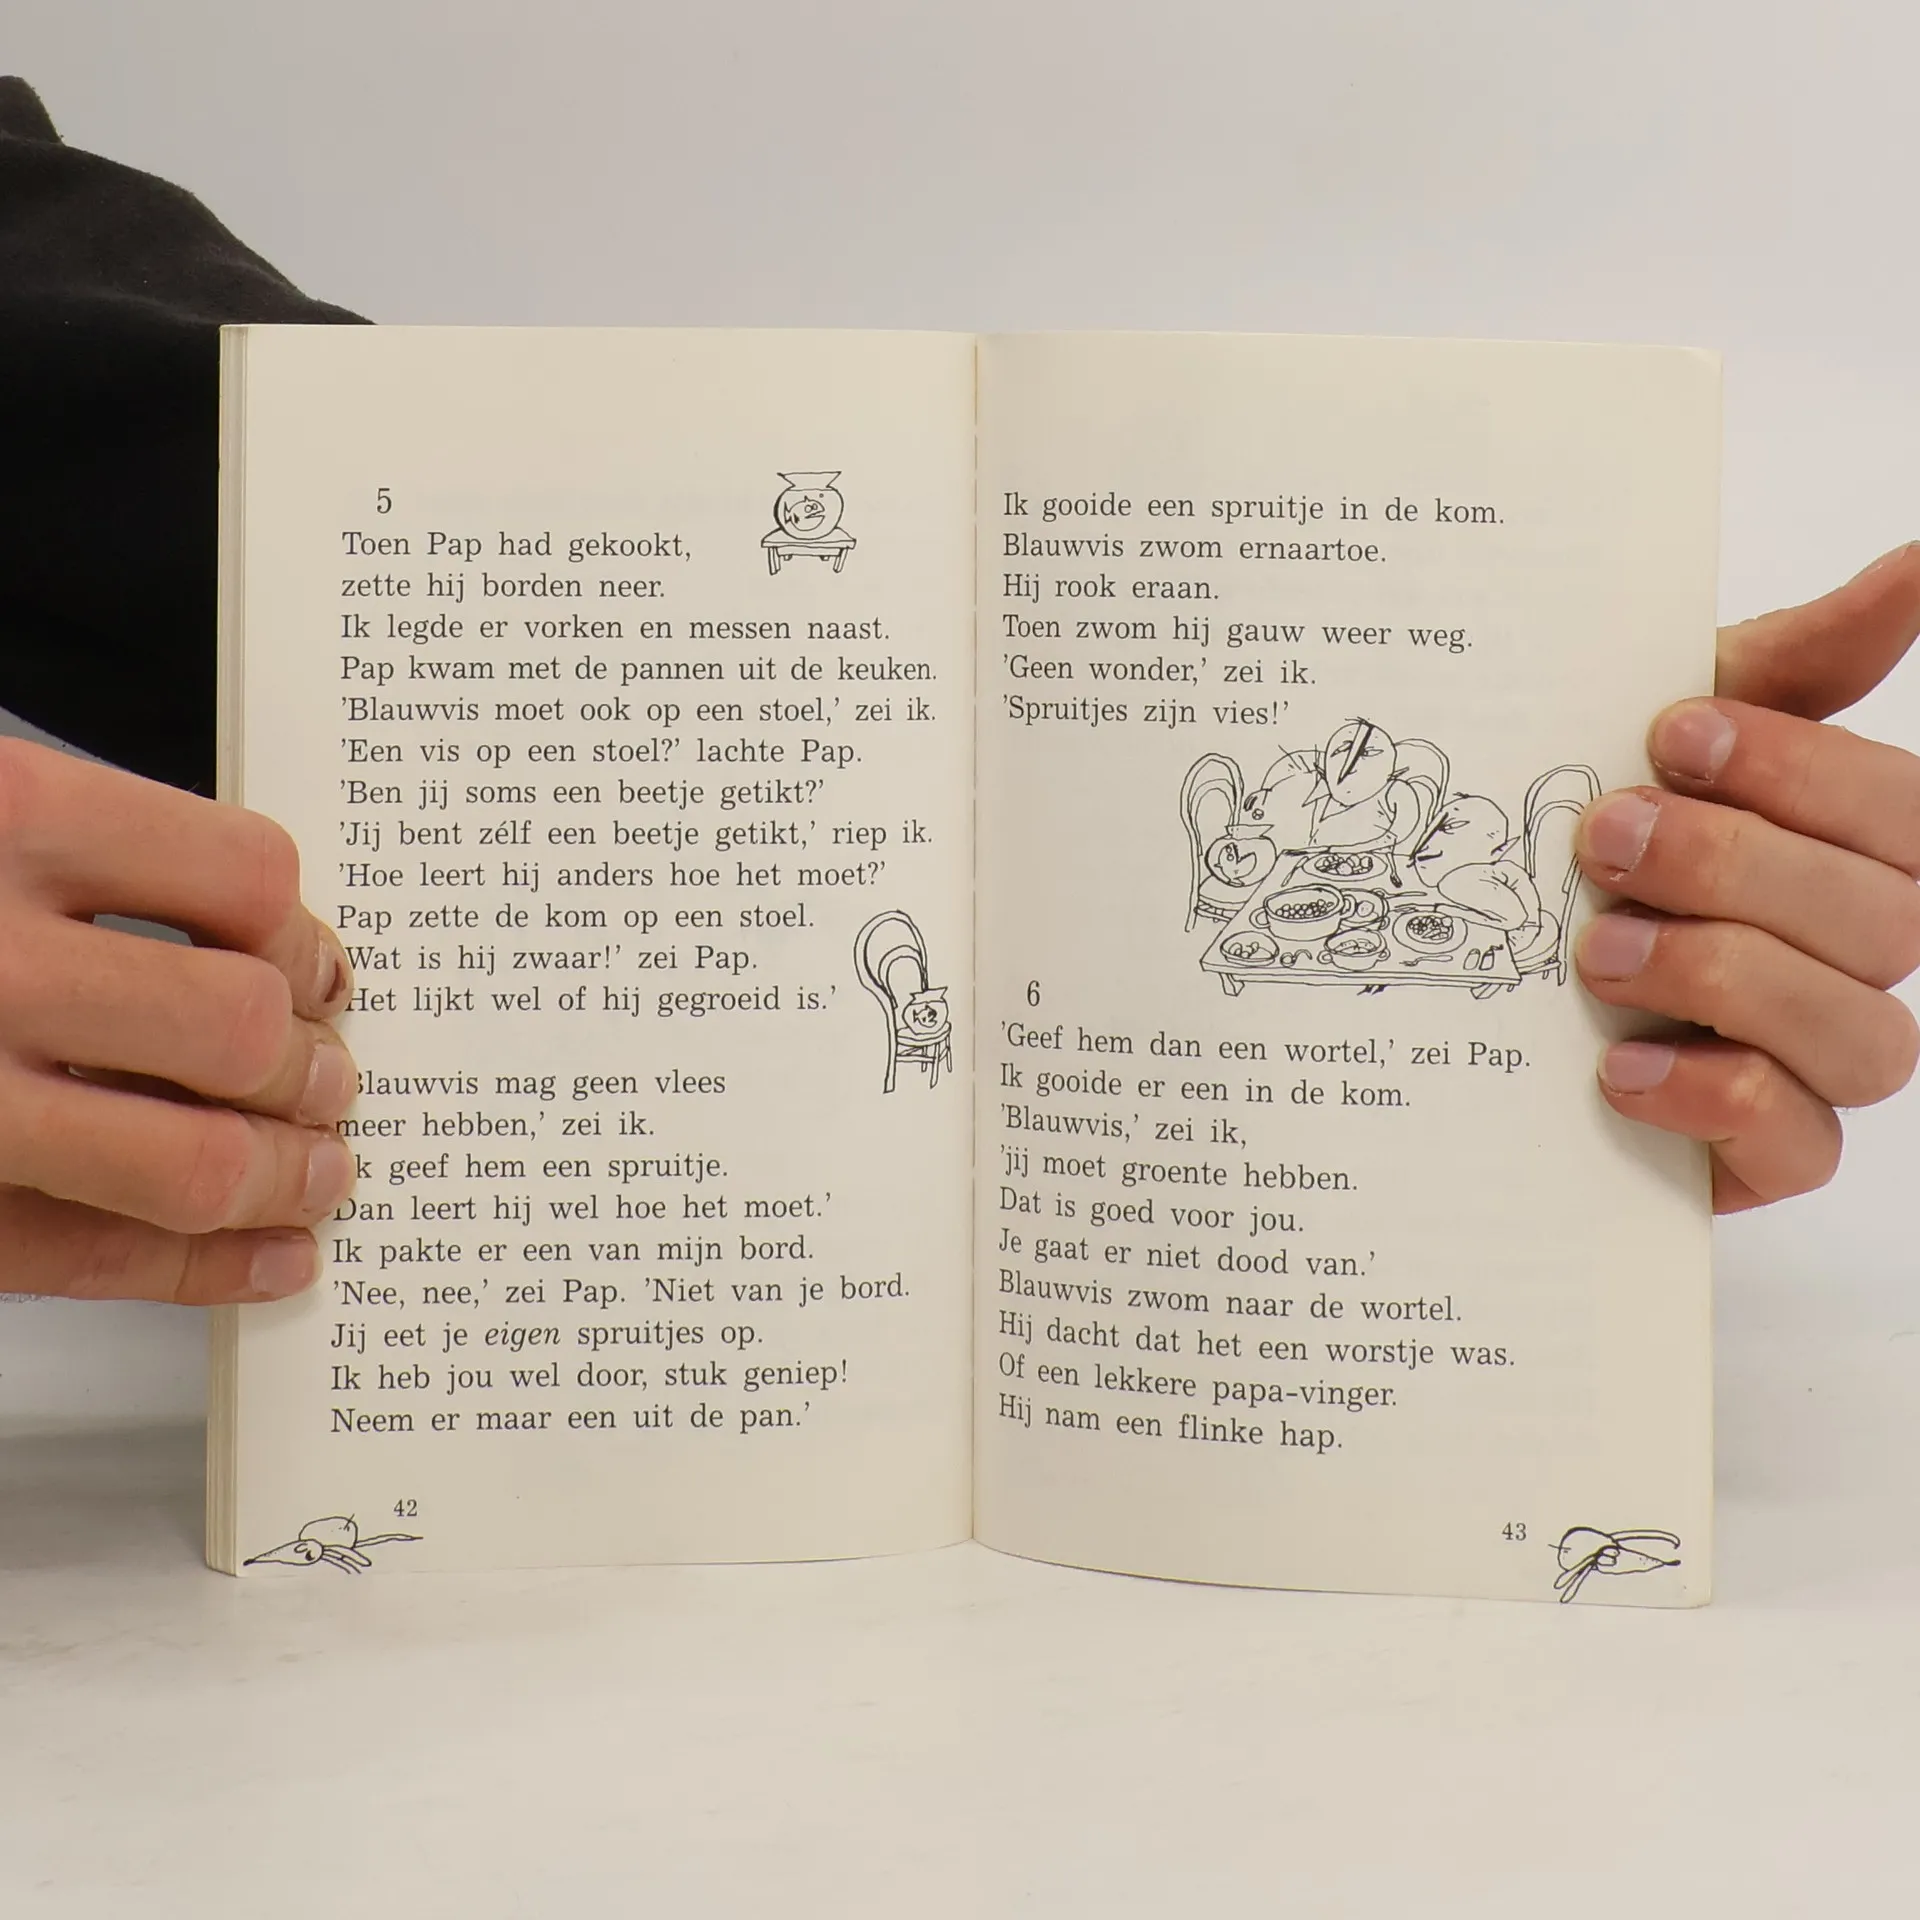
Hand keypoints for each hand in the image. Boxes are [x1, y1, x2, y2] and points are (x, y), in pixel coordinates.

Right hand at [0, 740, 356, 1299]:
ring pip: (187, 1162)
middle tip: (331, 1076)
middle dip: (308, 1064)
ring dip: (284, 1171)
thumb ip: (77, 848)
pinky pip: (92, 1255)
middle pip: (235, 1028)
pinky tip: (269, 1255)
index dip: (302, 934)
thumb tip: (261, 928)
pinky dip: (205, 1267)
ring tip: (318, 1164)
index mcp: (1, 818)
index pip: (243, 876)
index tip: (319, 964)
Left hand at [1576, 544, 1919, 1210]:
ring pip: (1865, 1038)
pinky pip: (1803, 1146)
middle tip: (1603, 839)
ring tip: (1598, 953)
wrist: (1477, 964)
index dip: (1799, 770)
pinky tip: (1619, 1068)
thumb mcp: (1664, 737)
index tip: (1668, 732)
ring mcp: (1816, 1060)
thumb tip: (1914, 562)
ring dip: (1724, 979)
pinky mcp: (1762, 1152)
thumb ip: (1789, 665)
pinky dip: (1715, 1102)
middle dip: (1735, 868)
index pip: (1900, 812)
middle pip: (1884, 921)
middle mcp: (1855, 955)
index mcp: (1848, 849)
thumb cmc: (1594, 839)